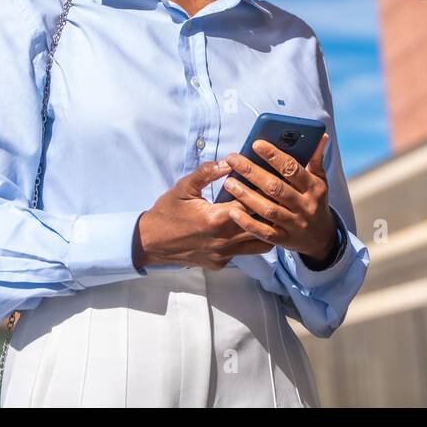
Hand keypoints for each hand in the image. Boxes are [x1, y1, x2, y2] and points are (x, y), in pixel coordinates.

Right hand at [133, 160, 274, 270]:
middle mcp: (224, 240)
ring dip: (265, 230)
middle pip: (262, 226)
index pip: (252, 204)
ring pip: (259, 245)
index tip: (270, 184)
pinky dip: (248, 241)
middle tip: (276, 199)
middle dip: (270, 212)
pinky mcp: (220, 264)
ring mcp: (223, 255)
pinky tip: (245, 228)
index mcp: (216, 218)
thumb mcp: (184, 187)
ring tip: (266, 215)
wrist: (150, 242)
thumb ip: (207, 173)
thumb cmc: (167, 211)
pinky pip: (243, 254)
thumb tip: (229, 162)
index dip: (263, 193)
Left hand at [221, 135, 336, 263]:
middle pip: (276, 188)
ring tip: (229, 182)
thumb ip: (316, 159)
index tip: (256, 144)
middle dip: (252, 172)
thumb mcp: (320, 181)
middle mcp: (305, 206)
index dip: (274, 156)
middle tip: (233, 159)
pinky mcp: (284, 240)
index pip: (292, 169)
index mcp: (314, 187)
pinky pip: (264, 232)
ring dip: (246, 195)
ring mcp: (294, 224)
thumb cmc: (315, 202)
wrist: (321, 238)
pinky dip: (248, 222)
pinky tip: (232, 211)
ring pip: (268, 209)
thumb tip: (321, 136)